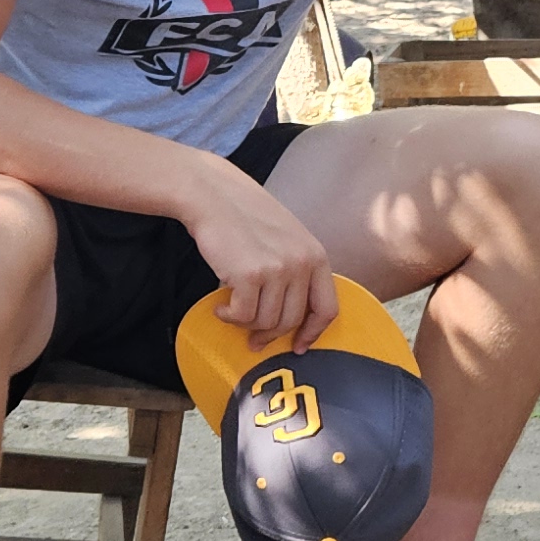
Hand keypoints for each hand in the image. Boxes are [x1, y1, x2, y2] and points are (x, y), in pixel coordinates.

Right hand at [181, 162, 339, 349]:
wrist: (212, 194)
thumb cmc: (244, 216)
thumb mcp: (287, 239)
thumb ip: (295, 271)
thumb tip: (289, 318)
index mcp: (316, 255)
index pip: (327, 308)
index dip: (312, 333)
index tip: (299, 346)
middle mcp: (302, 263)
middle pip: (292, 321)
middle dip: (270, 334)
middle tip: (253, 338)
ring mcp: (278, 269)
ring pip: (266, 322)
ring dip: (245, 323)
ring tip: (231, 307)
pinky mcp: (250, 275)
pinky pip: (243, 316)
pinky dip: (229, 316)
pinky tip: (220, 304)